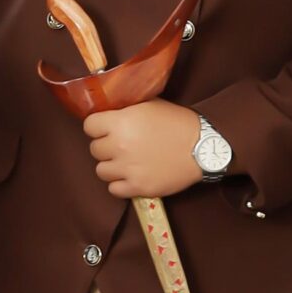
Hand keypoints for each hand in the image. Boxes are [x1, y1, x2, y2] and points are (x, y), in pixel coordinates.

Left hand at [82, 99, 204, 200]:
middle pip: (94, 149)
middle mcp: (119, 146)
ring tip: (126, 161)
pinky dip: (120, 184)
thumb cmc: (177, 121)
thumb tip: (109, 107)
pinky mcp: (138, 187)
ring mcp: (128, 169)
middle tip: (121, 145)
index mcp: (120, 122)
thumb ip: (126, 107)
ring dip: (111, 166)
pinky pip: (113, 189)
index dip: (98, 126)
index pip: (89, 126)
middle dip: (106, 146)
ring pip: (101, 170)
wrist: (202, 146)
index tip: (106, 128)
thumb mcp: (149, 104)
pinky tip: (131, 175)